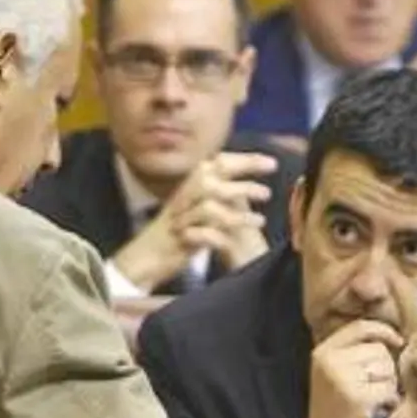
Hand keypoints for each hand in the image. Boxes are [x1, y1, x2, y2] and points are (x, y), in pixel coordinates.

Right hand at [116, 153, 279, 287]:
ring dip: (238, 211)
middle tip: (267, 191)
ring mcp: (182, 216)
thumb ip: (219, 193)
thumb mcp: (197, 208)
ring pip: (210, 204)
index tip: (271, 163)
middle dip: (243, 180)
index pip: (219, 162)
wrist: (146, 256)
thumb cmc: (177, 232)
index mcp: (191, 184)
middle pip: (214, 176)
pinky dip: (222, 235)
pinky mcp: (180, 238)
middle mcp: (186, 195)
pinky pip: (203, 233)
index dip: (246, 160)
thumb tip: (246, 184)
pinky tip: (237, 239)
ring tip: (260, 220)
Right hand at [298, 319, 404, 417]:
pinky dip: (388, 400)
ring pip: (387, 368)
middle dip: (384, 369)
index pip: (361, 327)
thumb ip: (354, 353)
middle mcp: (330, 360)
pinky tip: (376, 410)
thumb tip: (390, 335)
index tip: (397, 342)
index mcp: (323, 351)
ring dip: (387, 384)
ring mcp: (342, 378)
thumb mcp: (335, 375)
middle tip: (371, 389)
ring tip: (372, 399)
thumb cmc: (335, 413)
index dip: (384, 332)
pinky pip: (388, 388)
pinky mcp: (358, 397)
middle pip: (378, 349)